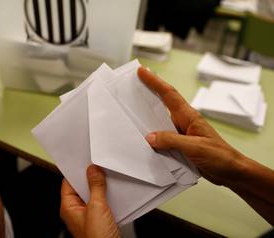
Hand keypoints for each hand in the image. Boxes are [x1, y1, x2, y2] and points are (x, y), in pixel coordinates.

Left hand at [60, 165, 119, 237]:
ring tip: (109, 175)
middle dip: (91, 176)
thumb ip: (95, 187)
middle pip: (82, 187)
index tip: (85, 159)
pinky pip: (103, 202)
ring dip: (101, 186)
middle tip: (100, 164)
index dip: (76, 170)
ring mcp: (89, 215)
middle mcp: (77, 211)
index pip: (68, 182)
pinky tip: (115, 189)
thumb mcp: (97, 208)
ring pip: (94, 194)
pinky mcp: (101, 219)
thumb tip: (93, 170)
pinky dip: (108, 194)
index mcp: (69, 208)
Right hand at [138, 67, 247, 185]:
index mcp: (189, 117)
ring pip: (160, 123)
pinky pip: (163, 139)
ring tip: (131, 114)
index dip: (155, 82)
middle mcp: (183, 122)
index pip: (169, 94)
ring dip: (148, 118)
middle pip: (162, 105)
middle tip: (132, 87)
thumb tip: (150, 137)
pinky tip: (143, 142)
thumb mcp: (195, 147)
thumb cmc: (220, 157)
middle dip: (148, 94)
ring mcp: (182, 134)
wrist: (232, 172)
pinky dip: (153, 138)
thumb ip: (171, 141)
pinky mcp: (181, 146)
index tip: (142, 71)